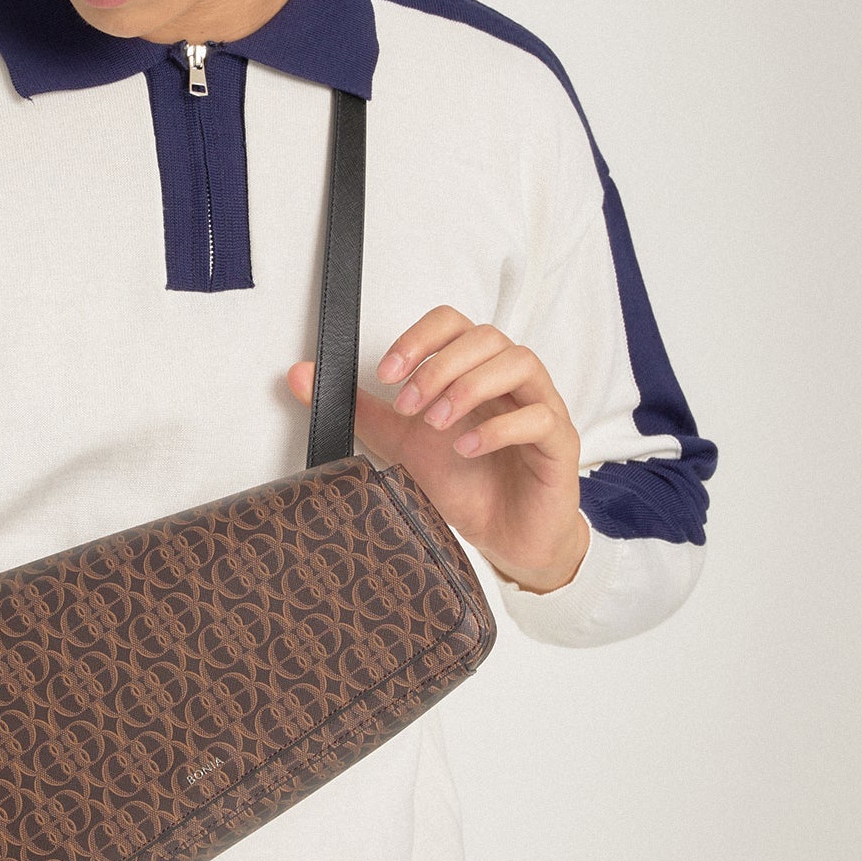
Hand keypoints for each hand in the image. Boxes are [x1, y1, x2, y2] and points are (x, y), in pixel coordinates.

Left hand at [287, 305, 589, 593]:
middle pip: (486, 337)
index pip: (454, 323)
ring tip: (435, 423)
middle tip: (408, 405)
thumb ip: (361, 408)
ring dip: (468, 387)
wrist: (505, 536)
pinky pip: (540, 416)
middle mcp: (511, 380)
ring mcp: (541, 406)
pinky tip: (467, 447)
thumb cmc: (464, 483)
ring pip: (519, 363)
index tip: (385, 373)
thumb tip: (300, 376)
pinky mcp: (560, 444)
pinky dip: (499, 427)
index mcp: (475, 370)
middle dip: (439, 366)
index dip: (419, 339)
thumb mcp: (402, 442)